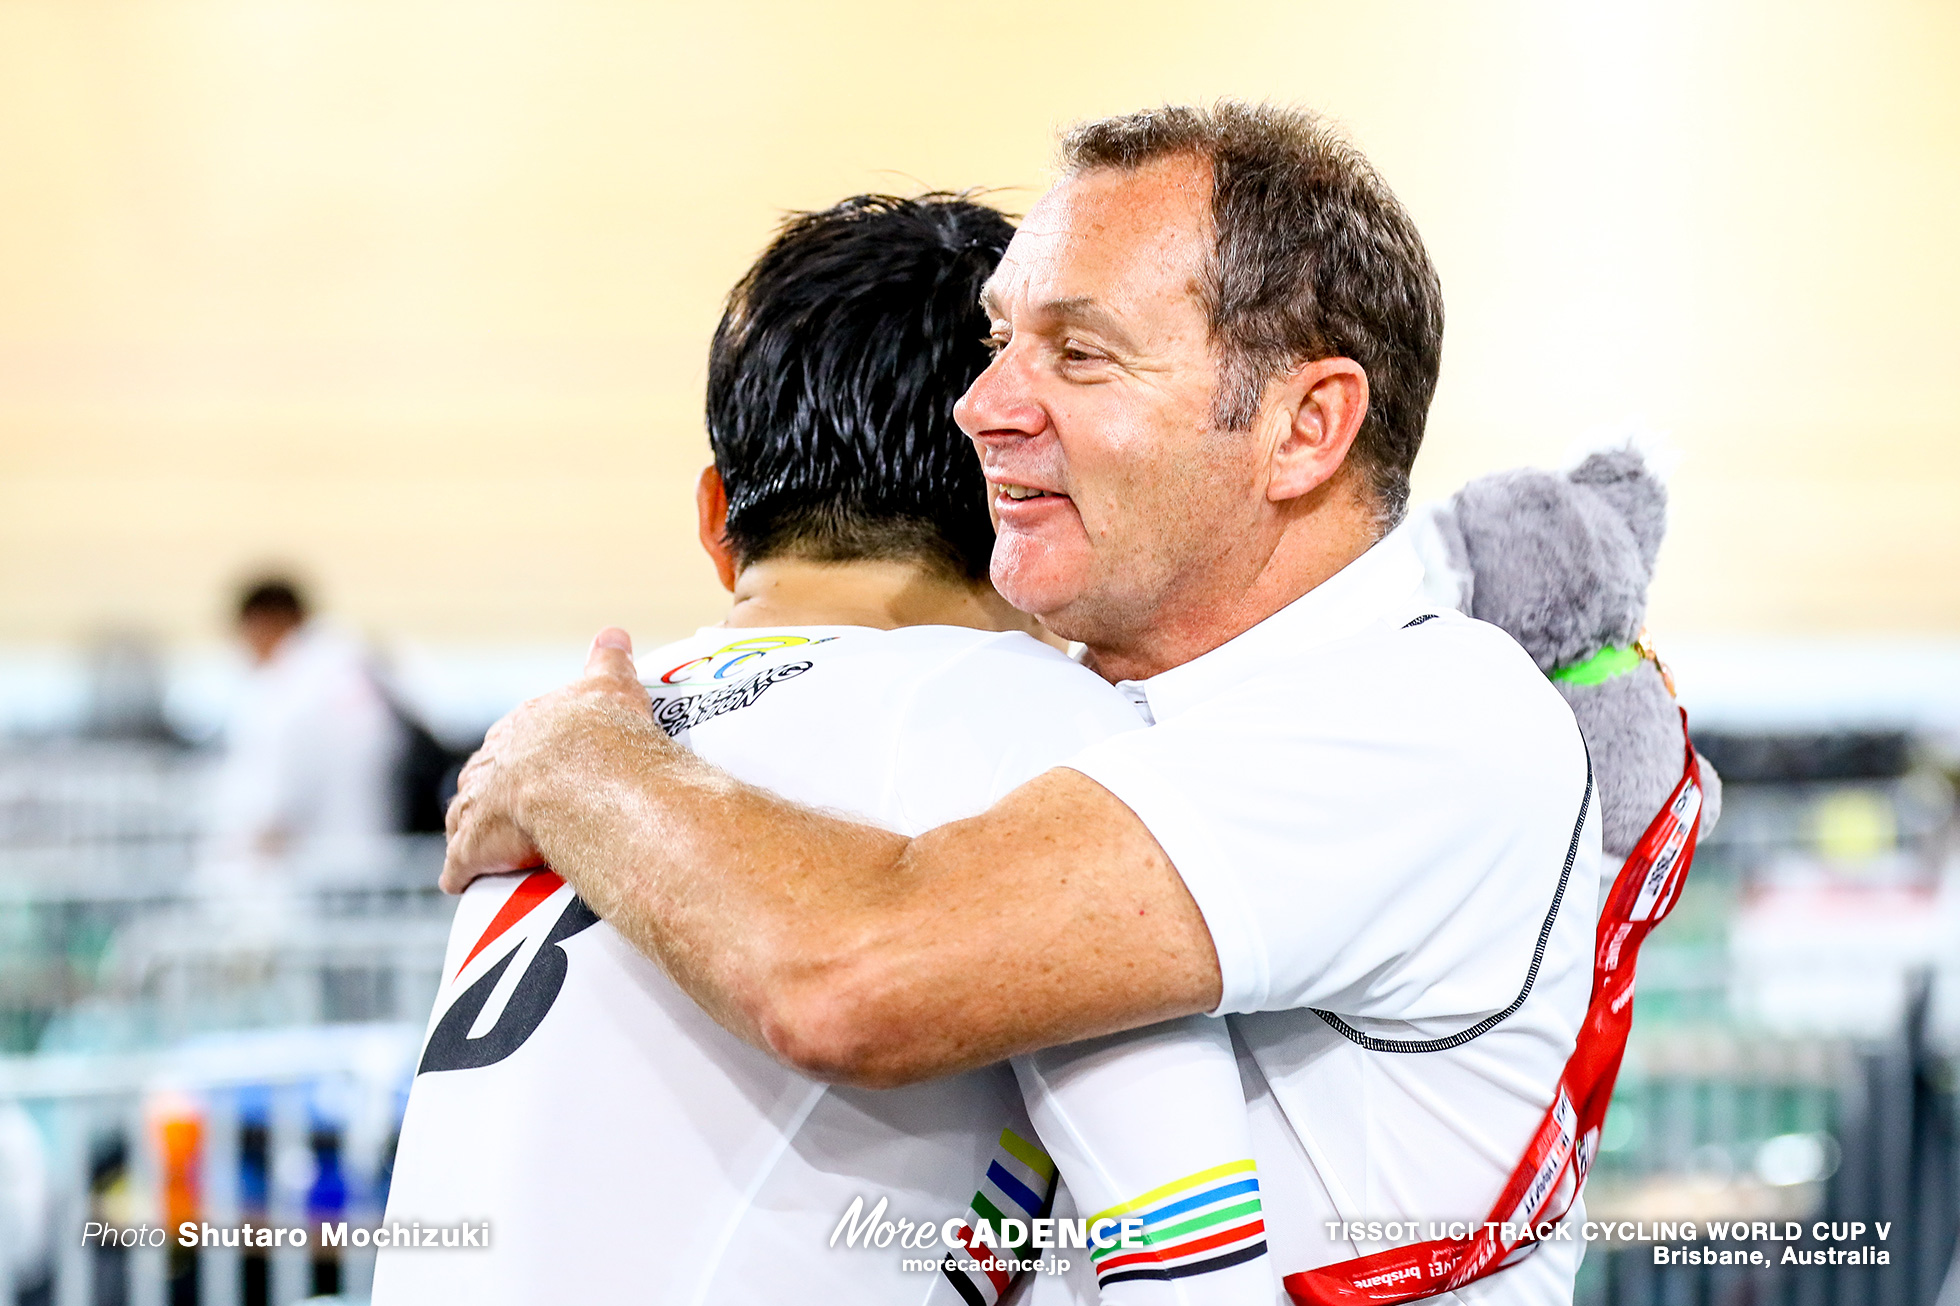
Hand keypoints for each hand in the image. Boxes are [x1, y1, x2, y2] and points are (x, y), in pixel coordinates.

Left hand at [439, 627, 653, 893]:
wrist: (584, 777)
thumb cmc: (602, 733)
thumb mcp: (611, 686)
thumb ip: (608, 660)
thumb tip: (614, 632)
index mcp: (523, 725)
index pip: (515, 737)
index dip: (525, 753)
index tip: (537, 765)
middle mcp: (493, 761)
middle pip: (485, 776)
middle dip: (493, 791)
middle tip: (514, 810)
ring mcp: (479, 805)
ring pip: (465, 818)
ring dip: (471, 832)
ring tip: (487, 849)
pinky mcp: (474, 847)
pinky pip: (459, 864)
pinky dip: (459, 873)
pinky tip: (459, 883)